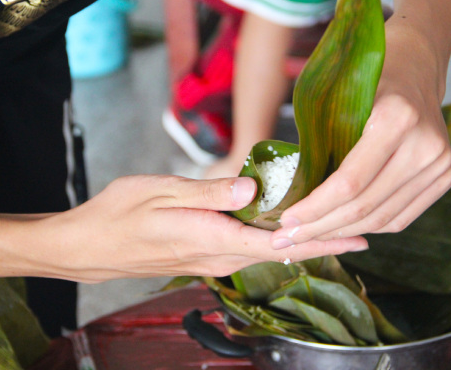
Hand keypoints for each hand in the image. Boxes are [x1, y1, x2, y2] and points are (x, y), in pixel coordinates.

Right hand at [32, 175, 366, 281]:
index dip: (321, 239)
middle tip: (360, 233)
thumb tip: (254, 190)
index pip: (280, 243)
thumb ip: (210, 193)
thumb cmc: (120, 214)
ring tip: (331, 229)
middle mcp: (219, 256)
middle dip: (321, 242)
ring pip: (266, 252)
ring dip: (300, 242)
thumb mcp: (161, 193)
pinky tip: (282, 229)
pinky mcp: (202, 256)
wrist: (90, 246)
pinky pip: (247, 250)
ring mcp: (210, 260)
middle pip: (281, 251)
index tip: (358, 237)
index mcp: (213, 239)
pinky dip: (273, 240)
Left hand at [271, 17, 450, 248]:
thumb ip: (320, 142)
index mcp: (396, 119)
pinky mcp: (446, 176)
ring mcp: (441, 163)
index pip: (349, 183)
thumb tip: (289, 193)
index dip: (315, 208)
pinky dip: (367, 227)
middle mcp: (425, 145)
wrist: (417, 67)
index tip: (286, 220)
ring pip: (382, 218)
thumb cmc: (368, 78)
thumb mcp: (338, 97)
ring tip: (308, 237)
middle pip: (364, 207)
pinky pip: (399, 217)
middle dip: (320, 228)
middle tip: (288, 239)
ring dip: (340, 233)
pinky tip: (340, 228)